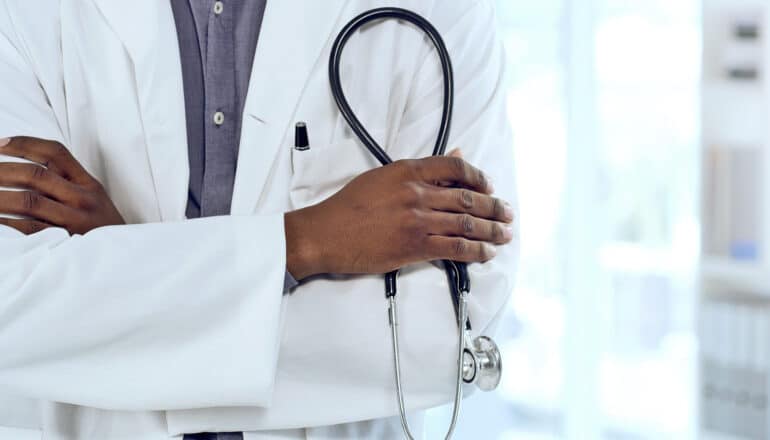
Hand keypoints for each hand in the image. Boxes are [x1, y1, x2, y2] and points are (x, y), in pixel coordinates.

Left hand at [0, 137, 124, 234]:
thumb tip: (25, 170)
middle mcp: (83, 199)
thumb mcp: (95, 199)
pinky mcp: (66, 242)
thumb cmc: (102, 228)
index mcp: (89, 183)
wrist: (126, 260)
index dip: (24, 144)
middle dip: (0, 170)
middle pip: (36, 174)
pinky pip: (29, 229)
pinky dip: (6, 223)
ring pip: (29, 200)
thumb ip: (69, 183)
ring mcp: (75, 221)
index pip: (55, 153)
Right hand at [284, 149, 513, 278]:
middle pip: (467, 197)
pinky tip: (486, 253)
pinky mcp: (415, 246)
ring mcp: (417, 220)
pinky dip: (476, 251)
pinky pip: (455, 248)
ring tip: (505, 235)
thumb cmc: (347, 207)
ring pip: (467, 224)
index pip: (455, 167)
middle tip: (508, 213)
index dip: (479, 177)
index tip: (490, 186)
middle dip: (494, 207)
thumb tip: (453, 155)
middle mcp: (416, 193)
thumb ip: (419, 170)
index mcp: (407, 171)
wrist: (325, 234)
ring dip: (492, 231)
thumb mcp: (382, 177)